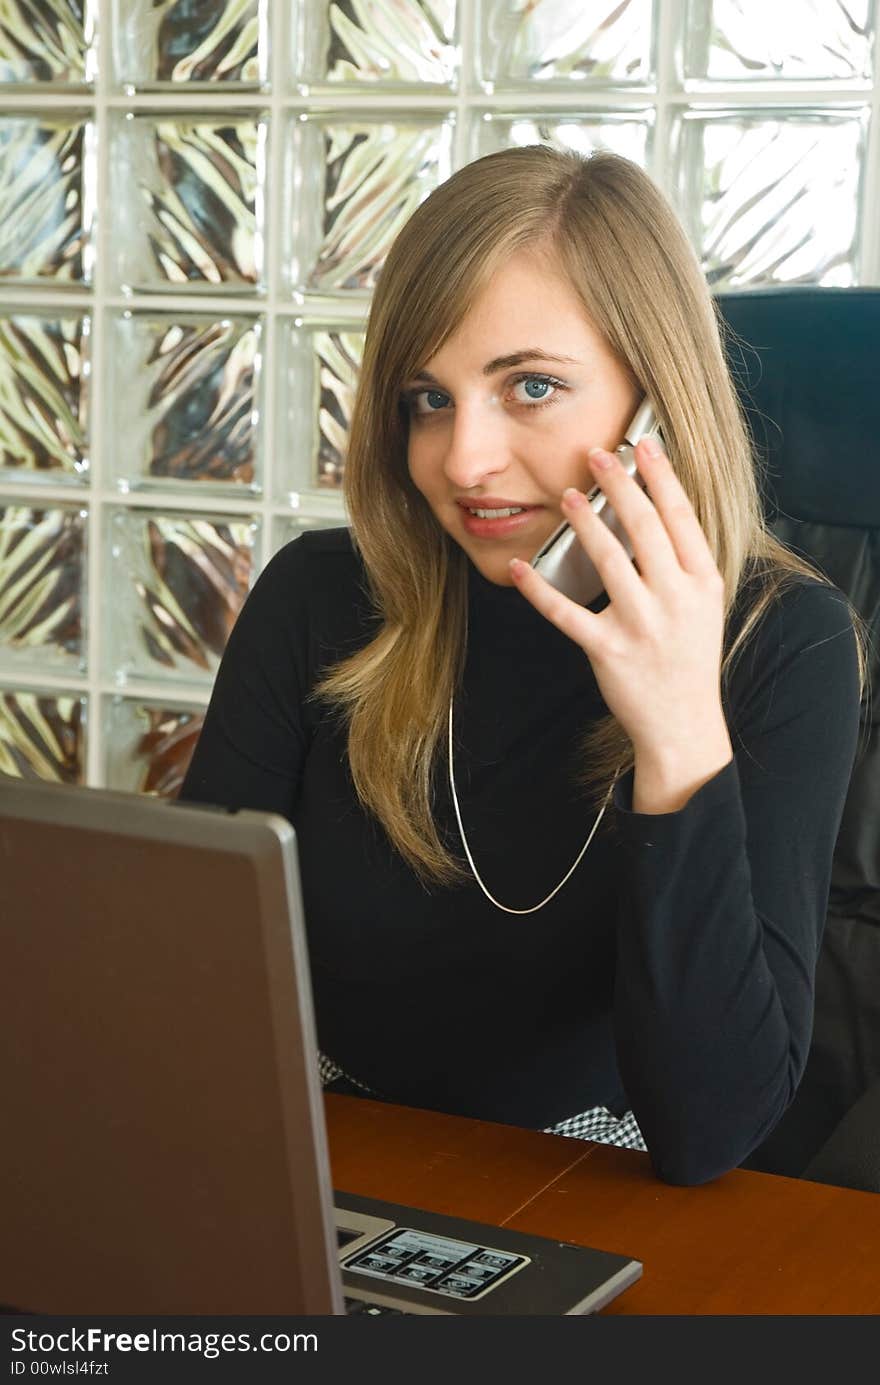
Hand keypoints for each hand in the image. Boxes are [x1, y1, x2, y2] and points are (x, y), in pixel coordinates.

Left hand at [510, 436, 732, 811]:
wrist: (683, 724)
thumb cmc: (688, 659)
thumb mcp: (703, 606)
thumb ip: (683, 563)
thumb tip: (655, 510)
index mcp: (702, 582)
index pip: (681, 517)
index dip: (661, 476)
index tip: (642, 443)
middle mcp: (676, 599)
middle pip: (645, 527)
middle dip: (619, 484)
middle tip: (596, 453)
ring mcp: (642, 625)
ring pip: (608, 560)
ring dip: (585, 522)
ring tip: (567, 494)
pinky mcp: (608, 650)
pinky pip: (566, 613)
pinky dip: (538, 590)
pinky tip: (519, 568)